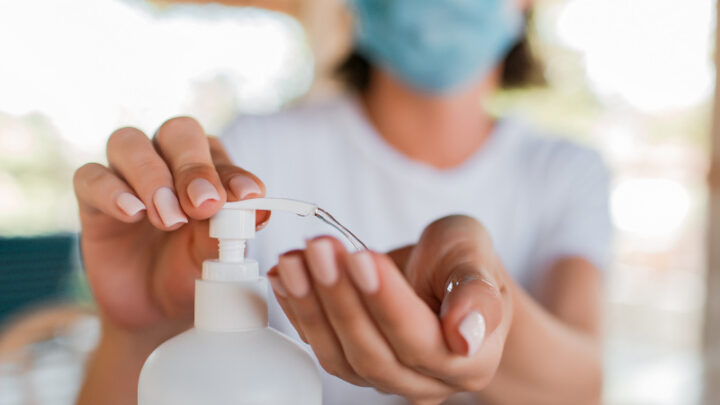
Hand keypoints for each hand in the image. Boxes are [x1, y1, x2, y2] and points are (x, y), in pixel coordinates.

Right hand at [73, 117, 266, 338]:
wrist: (153, 311)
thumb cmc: (191, 271)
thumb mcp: (214, 257)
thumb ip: (230, 230)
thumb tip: (258, 209)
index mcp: (207, 168)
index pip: (218, 153)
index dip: (232, 173)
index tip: (246, 197)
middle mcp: (167, 161)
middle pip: (177, 133)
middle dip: (193, 166)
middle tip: (203, 205)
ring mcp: (126, 176)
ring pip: (129, 143)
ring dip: (152, 176)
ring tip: (169, 218)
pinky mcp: (92, 199)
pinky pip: (90, 176)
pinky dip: (112, 191)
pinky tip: (132, 214)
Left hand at [267, 215, 512, 404]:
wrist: (443, 272)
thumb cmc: (463, 262)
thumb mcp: (476, 256)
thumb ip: (477, 292)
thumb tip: (466, 336)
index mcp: (469, 361)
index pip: (420, 341)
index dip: (386, 302)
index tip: (362, 258)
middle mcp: (425, 381)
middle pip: (374, 352)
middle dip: (340, 297)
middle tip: (320, 249)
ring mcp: (385, 376)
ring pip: (340, 355)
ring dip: (311, 304)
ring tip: (295, 259)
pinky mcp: (352, 361)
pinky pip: (320, 344)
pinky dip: (298, 308)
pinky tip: (285, 275)